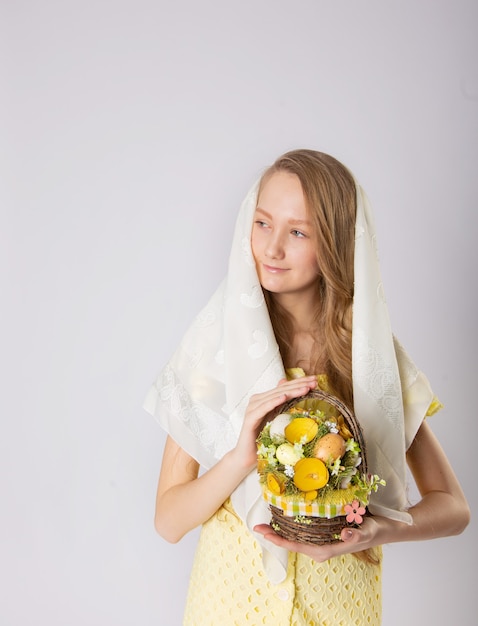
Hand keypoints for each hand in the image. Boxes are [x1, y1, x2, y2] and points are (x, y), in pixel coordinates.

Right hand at [231, 376, 317, 471]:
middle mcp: (257, 400)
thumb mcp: (277, 421)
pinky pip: (263, 408)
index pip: (284, 387)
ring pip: (275, 396)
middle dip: (299, 385)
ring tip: (305, 388)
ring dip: (291, 391)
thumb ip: (282, 406)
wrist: (247, 456)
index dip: (299, 382)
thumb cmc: (263, 440)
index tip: (315, 380)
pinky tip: (284, 397)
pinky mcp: (250, 418)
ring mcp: (252, 408)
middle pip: (281, 390)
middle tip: (314, 382)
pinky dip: (274, 401)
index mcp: (264, 399)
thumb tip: (290, 390)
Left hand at [254, 515, 384, 562]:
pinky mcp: (324, 533)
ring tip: (266, 517)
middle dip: (274, 534)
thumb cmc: (375, 531)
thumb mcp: (367, 531)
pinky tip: (285, 512)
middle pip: (292, 542)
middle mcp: (321, 547)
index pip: (296, 546)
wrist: (384, 528)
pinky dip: (293, 523)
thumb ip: (356, 535)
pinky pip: (304, 530)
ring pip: (297, 536)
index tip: (262, 532)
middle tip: (257, 524)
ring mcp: (322, 540)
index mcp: (326, 549)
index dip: (278, 540)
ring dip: (282, 528)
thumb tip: (344, 536)